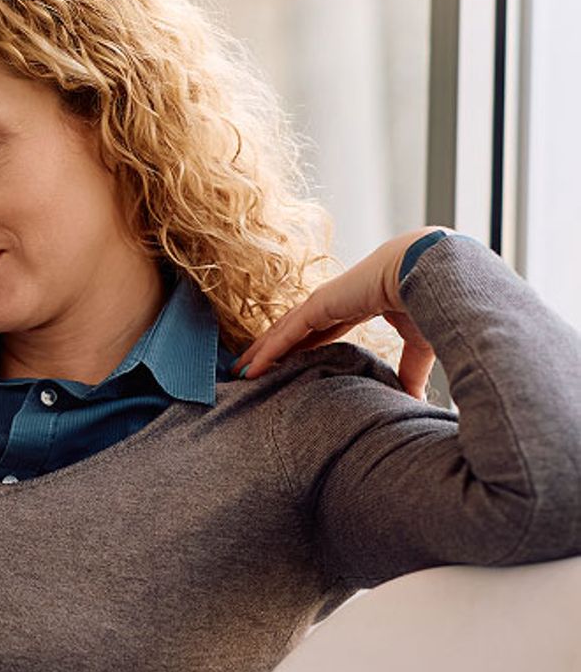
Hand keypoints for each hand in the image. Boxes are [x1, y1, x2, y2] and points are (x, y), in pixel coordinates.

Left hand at [234, 229, 447, 398]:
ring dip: (260, 352)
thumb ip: (410, 371)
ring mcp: (324, 302)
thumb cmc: (432, 299)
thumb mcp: (417, 343)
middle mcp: (334, 302)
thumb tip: (414, 399)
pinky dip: (267, 352)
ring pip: (282, 332)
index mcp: (356, 306)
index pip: (318, 330)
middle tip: (249, 370)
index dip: (300, 347)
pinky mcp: (319, 305)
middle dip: (270, 350)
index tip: (285, 363)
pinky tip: (251, 369)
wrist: (432, 271)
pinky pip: (286, 333)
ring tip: (239, 372)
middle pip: (292, 331)